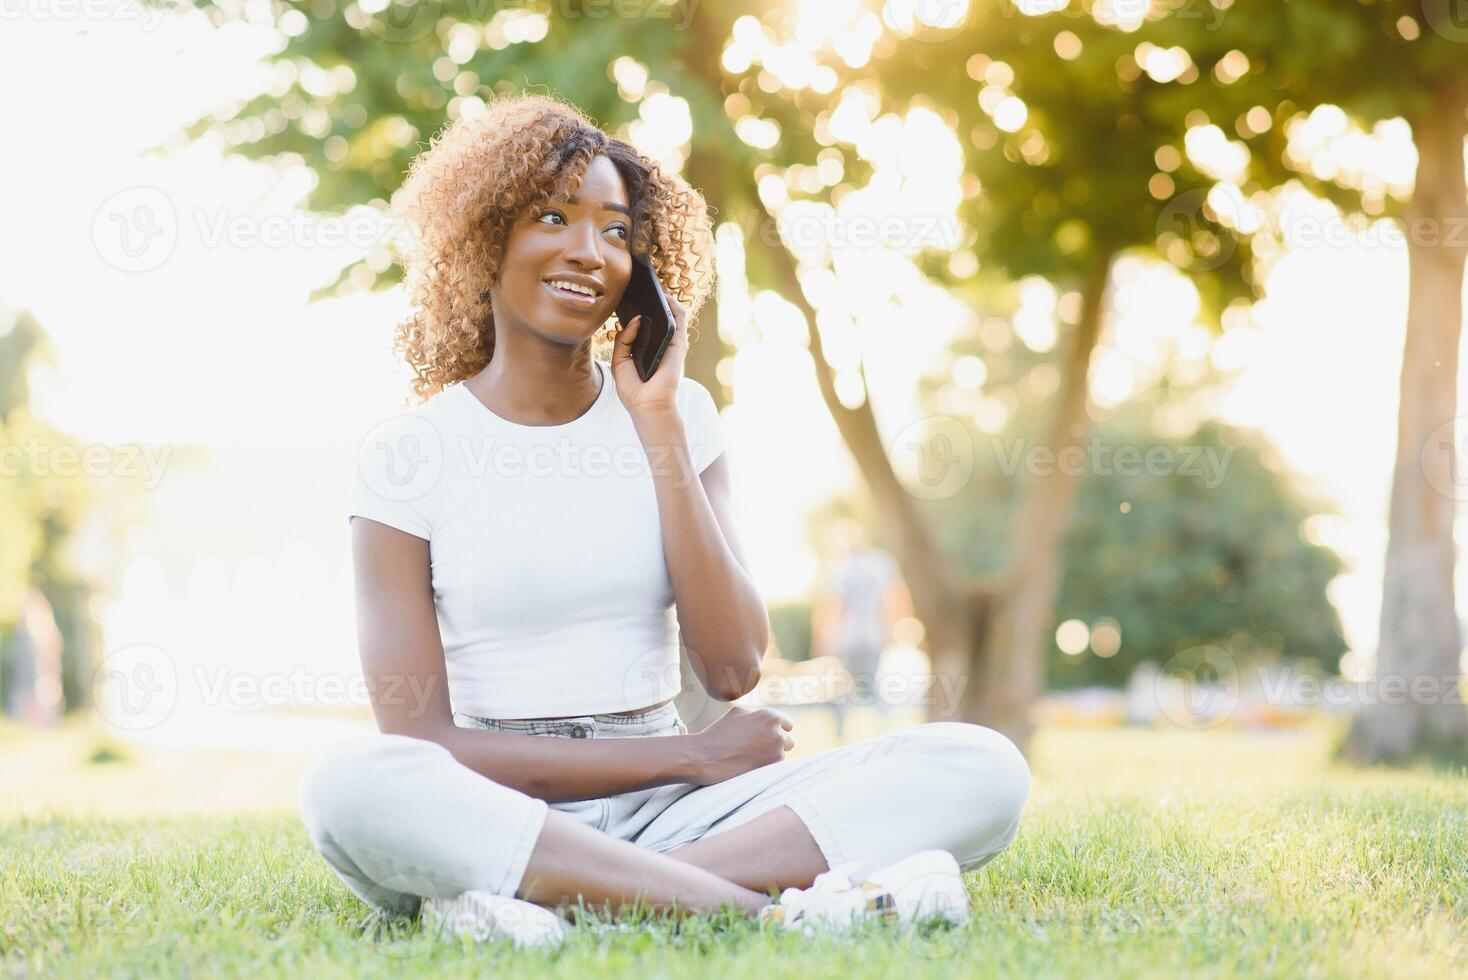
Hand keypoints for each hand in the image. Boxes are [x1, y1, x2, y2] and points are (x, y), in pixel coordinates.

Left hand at [609, 287, 688, 423]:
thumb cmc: (634, 388)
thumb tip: (635, 319)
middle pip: (657, 315)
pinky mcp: (679, 343)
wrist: (648, 406)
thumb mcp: (620, 361)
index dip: (637, 307)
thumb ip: (624, 339)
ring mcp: (671, 342)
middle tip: (638, 281)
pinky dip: (673, 303)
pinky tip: (662, 293)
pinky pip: (679, 318)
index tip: (627, 291)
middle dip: (650, 298)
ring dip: (663, 296)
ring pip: (671, 313)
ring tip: (651, 281)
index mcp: (646, 348)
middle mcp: (660, 343)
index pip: (644, 323)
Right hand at [685, 706, 794, 783]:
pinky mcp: (772, 764)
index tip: (765, 738)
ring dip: (772, 757)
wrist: (705, 756)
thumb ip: (757, 715)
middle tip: (756, 750)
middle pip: (788, 740)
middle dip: (776, 745)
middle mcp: (776, 729)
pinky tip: (748, 765)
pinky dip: (765, 767)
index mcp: (769, 715)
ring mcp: (776, 747)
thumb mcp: (738, 713)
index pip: (787, 724)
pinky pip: (776, 766)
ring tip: (750, 758)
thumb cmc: (718, 735)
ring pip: (783, 754)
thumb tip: (770, 719)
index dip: (776, 731)